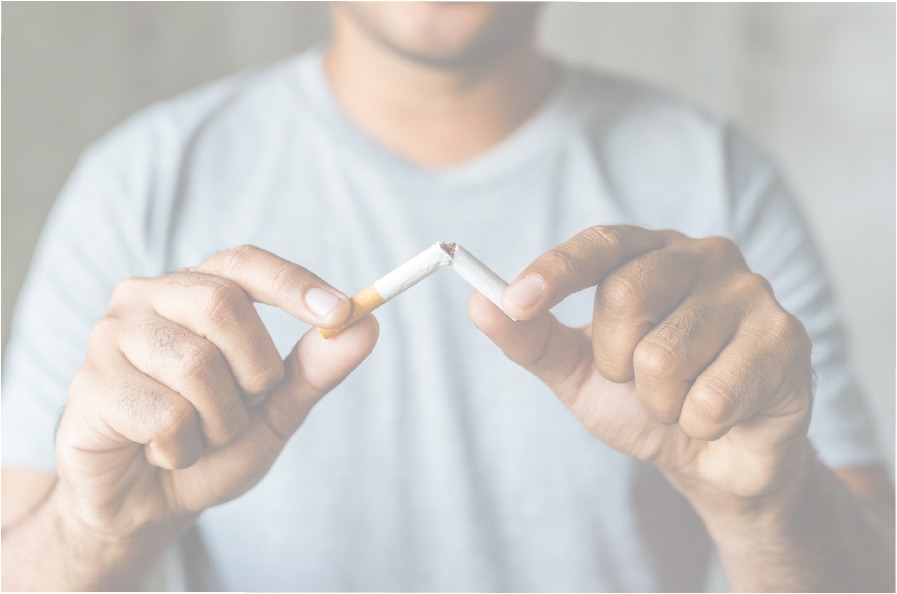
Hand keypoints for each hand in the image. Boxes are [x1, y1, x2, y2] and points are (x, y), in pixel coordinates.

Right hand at [55, 245, 378, 544]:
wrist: (146, 502)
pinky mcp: (90, 386)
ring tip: (200, 435)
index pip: (245, 262)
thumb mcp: (276, 408)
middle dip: (256, 370)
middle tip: (246, 406)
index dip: (294, 283)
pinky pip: (165, 416)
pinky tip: (163, 452)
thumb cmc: (211, 442)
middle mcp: (147, 297)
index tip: (343, 312)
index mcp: (194, 289)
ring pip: (197, 366)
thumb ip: (316, 368)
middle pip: (223, 306)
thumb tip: (368, 326)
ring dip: (221, 421)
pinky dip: (184, 448)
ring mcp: (111, 336)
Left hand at [469, 226, 813, 505]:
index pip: (600, 245)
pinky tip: (719, 415)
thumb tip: (479, 304)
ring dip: (658, 400)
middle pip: (625, 295)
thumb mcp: (578, 371)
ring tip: (682, 397)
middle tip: (638, 379)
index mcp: (651, 253)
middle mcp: (704, 256)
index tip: (515, 300)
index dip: (554, 271)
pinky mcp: (786, 340)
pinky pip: (710, 398)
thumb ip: (532, 338)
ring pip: (663, 356)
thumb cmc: (645, 401)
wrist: (713, 458)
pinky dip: (697, 424)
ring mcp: (751, 293)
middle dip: (615, 361)